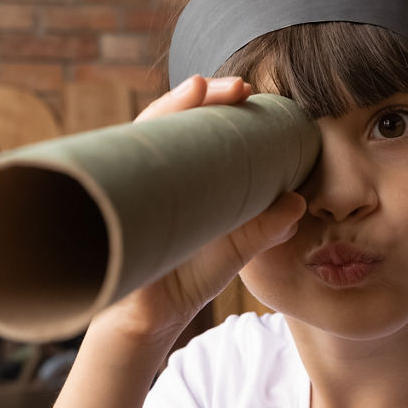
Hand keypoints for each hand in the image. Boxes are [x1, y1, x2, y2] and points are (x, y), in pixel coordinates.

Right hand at [94, 75, 307, 344]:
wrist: (150, 322)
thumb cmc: (185, 279)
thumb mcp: (234, 249)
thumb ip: (264, 228)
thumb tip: (298, 202)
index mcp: (179, 177)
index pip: (192, 129)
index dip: (214, 104)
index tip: (247, 91)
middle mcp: (148, 174)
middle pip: (165, 120)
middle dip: (195, 96)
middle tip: (232, 85)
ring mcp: (126, 189)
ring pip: (139, 134)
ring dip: (167, 109)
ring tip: (197, 88)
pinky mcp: (109, 211)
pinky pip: (110, 174)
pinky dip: (125, 151)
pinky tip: (147, 135)